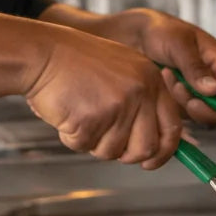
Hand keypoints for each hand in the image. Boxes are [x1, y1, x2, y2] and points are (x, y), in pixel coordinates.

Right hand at [21, 24, 182, 169]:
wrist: (43, 52)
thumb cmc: (76, 64)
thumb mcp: (122, 71)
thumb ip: (142, 102)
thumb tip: (153, 146)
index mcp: (151, 79)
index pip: (172, 126)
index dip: (164, 151)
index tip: (151, 163)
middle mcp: (139, 92)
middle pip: (146, 148)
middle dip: (126, 154)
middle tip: (105, 142)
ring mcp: (117, 105)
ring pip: (112, 152)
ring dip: (93, 142)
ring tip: (80, 114)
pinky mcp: (91, 118)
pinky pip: (83, 146)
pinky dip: (70, 137)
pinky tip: (65, 113)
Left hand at [104, 9, 215, 127]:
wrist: (132, 36)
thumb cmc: (159, 30)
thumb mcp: (178, 43)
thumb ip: (195, 67)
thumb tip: (214, 90)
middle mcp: (214, 80)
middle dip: (203, 106)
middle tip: (182, 90)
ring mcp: (198, 92)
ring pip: (203, 114)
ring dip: (185, 102)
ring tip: (169, 79)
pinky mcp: (182, 100)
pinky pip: (185, 114)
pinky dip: (174, 103)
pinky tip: (165, 84)